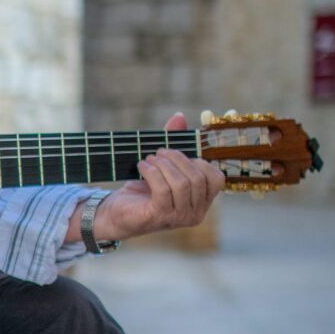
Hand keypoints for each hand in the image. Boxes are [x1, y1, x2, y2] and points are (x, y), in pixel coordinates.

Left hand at [93, 113, 223, 240]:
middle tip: (159, 152)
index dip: (200, 162)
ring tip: (150, 159)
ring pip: (181, 184)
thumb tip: (180, 116)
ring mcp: (179, 218)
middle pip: (197, 178)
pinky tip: (142, 166)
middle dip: (177, 159)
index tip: (178, 155)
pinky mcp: (160, 216)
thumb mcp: (163, 166)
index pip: (217, 179)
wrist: (117, 213)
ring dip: (163, 165)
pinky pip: (163, 190)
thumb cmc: (144, 190)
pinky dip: (152, 173)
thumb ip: (174, 143)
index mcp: (202, 202)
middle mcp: (195, 214)